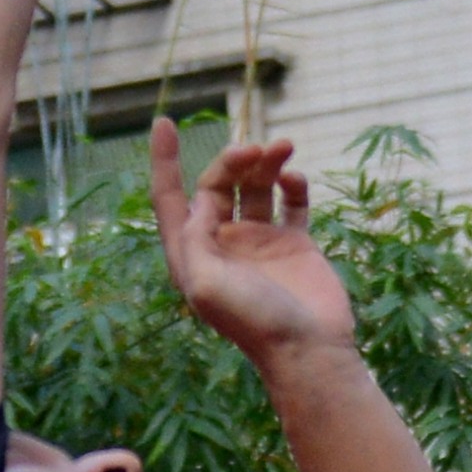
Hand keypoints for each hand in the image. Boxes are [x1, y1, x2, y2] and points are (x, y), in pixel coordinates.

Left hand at [152, 124, 357, 366]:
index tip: (164, 123)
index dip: (164, 162)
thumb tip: (198, 202)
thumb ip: (192, 239)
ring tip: (283, 146)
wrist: (308, 349)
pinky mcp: (294, 244)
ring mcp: (259, 242)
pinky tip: (295, 179)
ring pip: (256, 186)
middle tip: (254, 149)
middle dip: (232, 161)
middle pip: (217, 185)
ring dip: (265, 162)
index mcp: (193, 254)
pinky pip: (290, 200)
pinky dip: (293, 183)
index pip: (170, 199)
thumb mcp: (204, 283)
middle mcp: (223, 244)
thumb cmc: (253, 322)